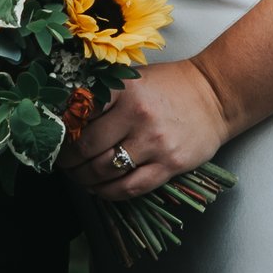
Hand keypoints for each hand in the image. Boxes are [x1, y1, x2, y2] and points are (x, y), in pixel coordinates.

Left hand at [64, 62, 229, 202]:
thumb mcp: (133, 79)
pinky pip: (129, 188)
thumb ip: (103, 96)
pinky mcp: (170, 164)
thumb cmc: (170, 86)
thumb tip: (66, 118)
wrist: (216, 95)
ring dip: (84, 179)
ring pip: (104, 172)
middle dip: (68, 161)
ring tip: (80, 177)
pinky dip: (108, 193)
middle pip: (86, 148)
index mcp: (124, 89)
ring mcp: (155, 142)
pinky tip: (101, 189)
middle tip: (64, 163)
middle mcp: (138, 115)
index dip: (62, 132)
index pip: (78, 115)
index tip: (56, 139)